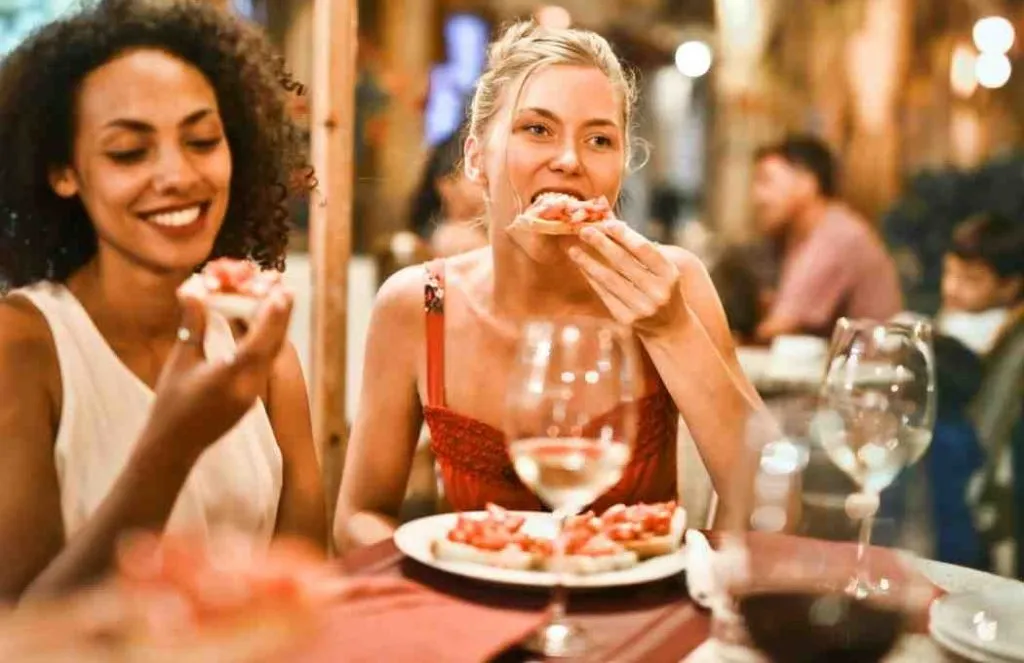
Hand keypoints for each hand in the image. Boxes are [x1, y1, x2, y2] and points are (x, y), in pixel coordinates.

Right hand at [141, 284, 293, 462]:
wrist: (174, 446)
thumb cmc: (171, 404)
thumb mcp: (181, 361)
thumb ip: (193, 325)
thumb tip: (194, 290)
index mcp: (231, 377)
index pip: (259, 342)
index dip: (272, 316)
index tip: (282, 293)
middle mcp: (249, 387)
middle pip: (273, 345)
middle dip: (279, 316)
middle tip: (284, 288)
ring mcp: (253, 394)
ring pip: (271, 355)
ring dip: (275, 328)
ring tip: (278, 301)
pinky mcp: (251, 398)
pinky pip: (264, 365)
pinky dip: (266, 343)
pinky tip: (264, 328)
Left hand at [567, 220, 687, 336]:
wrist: (670, 325)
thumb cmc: (661, 285)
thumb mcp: (660, 266)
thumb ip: (637, 245)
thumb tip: (608, 219)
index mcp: (669, 274)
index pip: (643, 249)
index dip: (623, 235)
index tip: (606, 223)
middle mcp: (657, 292)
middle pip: (623, 263)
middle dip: (601, 244)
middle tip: (584, 231)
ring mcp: (641, 308)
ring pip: (609, 280)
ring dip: (588, 263)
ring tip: (573, 249)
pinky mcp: (626, 319)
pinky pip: (604, 294)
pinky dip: (592, 278)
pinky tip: (582, 267)